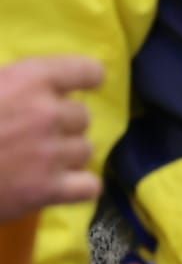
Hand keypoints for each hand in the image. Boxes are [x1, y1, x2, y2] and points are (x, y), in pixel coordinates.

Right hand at [0, 56, 104, 223]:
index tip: (78, 88)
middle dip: (62, 126)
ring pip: (85, 151)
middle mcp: (47, 113)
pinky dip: (78, 188)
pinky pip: (88, 187)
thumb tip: (29, 87)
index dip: (84, 80)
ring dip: (66, 157)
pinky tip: (60, 187)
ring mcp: (50, 153)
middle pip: (82, 116)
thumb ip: (11, 83)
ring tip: (37, 163)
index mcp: (30, 79)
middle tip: (33, 136)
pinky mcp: (45, 191)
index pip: (87, 71)